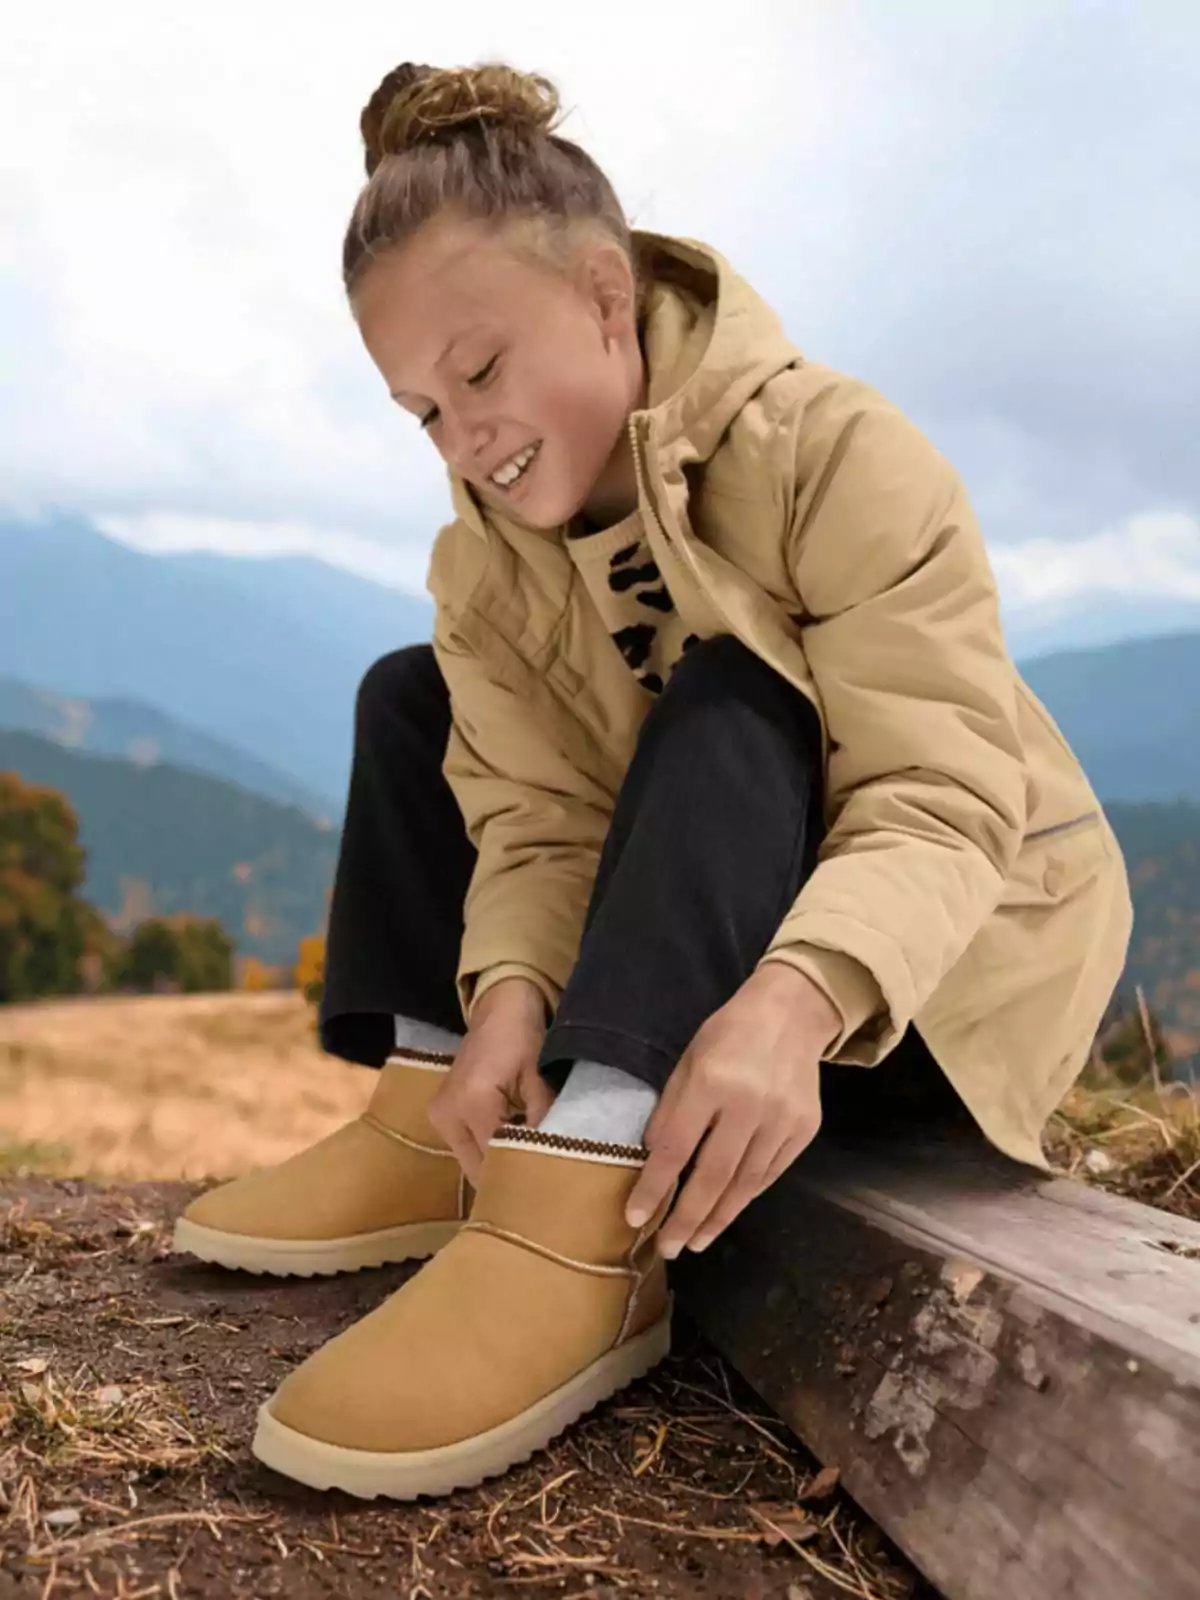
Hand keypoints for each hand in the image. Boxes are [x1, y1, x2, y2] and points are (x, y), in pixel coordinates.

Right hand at [428, 976, 553, 1183]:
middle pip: (477, 1169)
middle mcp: (448, 1115)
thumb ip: (542, 1120)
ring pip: (470, 1161)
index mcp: (474, 1104)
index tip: (542, 1189)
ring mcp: (439, 1116)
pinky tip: (510, 1152)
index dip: (518, 1177)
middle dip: (504, 1179)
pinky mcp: (441, 1114)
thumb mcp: (539, 1078)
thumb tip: (551, 1158)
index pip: (495, 1161)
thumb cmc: (523, 1037)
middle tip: (536, 1186)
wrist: (499, 1008)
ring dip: (494, 1167)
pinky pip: (465, 1146)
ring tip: (525, 1172)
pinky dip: (486, 1152)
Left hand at [625, 963, 841, 1256]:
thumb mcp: (687, 1060)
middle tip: (668, 1248)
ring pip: (745, 1184)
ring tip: (695, 1241)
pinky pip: (769, 1174)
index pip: (675, 1148)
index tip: (634, 1217)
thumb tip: (651, 1159)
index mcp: (711, 1082)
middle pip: (713, 1176)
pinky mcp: (804, 1131)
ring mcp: (781, 1121)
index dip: (654, 1187)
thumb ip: (671, 1109)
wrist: (791, 1014)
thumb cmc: (728, 1035)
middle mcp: (749, 1106)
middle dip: (686, 1218)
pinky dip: (745, 1197)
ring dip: (717, 1218)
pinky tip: (726, 1212)